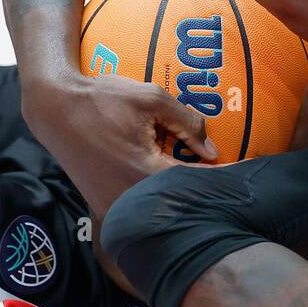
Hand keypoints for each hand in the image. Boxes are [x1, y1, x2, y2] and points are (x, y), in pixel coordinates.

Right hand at [21, 73, 218, 217]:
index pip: (199, 181)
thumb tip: (213, 151)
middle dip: (207, 189)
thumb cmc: (103, 99)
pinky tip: (173, 179)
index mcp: (146, 173)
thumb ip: (187, 123)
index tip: (252, 169)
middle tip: (231, 178)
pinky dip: (159, 195)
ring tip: (203, 177)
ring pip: (161, 206)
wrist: (55, 110)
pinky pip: (140, 205)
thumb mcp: (151, 99)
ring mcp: (116, 207)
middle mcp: (131, 198)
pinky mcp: (105, 208)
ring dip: (182, 193)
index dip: (228, 176)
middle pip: (182, 200)